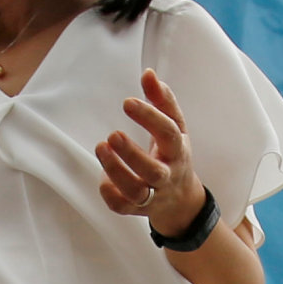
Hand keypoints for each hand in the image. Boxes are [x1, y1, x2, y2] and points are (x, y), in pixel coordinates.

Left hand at [94, 70, 205, 232]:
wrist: (181, 199)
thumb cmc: (173, 154)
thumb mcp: (174, 126)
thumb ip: (162, 100)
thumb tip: (148, 74)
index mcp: (178, 150)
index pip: (168, 133)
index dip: (149, 117)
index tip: (127, 102)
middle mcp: (167, 175)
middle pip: (153, 171)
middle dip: (131, 154)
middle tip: (113, 134)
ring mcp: (153, 195)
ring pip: (136, 192)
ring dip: (116, 172)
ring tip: (101, 148)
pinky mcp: (138, 209)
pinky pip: (123, 208)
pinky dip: (110, 196)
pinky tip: (102, 178)